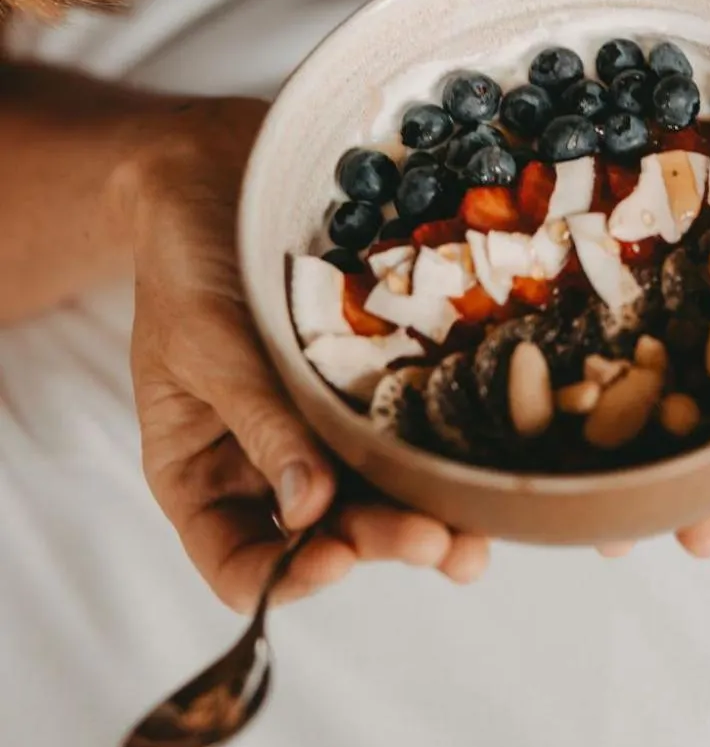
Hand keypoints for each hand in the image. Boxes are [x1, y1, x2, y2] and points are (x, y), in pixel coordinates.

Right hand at [123, 97, 488, 611]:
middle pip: (326, 535)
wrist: (220, 169)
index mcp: (203, 472)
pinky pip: (411, 426)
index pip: (238, 561)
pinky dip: (446, 450)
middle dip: (382, 542)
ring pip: (379, 493)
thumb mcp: (204, 340)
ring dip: (428, 516)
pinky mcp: (376, 381)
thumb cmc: (185, 255)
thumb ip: (258, 420)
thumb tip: (310, 510)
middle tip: (435, 540)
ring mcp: (327, 425)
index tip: (338, 558)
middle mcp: (269, 463)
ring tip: (475, 535)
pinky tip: (486, 462)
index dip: (288, 576)